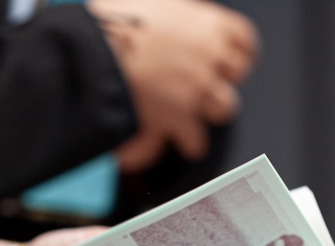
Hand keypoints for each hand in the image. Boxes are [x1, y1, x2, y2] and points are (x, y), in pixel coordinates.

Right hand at [88, 0, 258, 172]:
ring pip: (225, 108)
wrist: (90, 50)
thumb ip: (173, 9)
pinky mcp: (179, 117)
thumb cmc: (112, 21)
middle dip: (220, 78)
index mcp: (207, 23)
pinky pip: (196, 140)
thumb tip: (176, 9)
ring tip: (192, 114)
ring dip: (209, 111)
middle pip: (235, 75)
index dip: (237, 53)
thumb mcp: (152, 0)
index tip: (228, 60)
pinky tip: (180, 141)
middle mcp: (208, 56)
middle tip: (203, 85)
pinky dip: (188, 143)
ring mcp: (196, 88)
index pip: (244, 41)